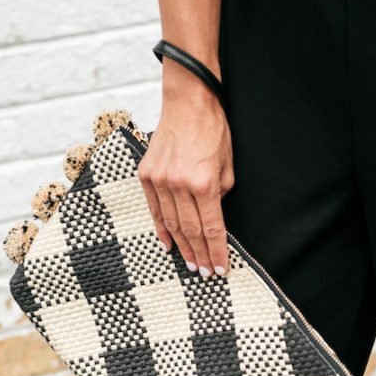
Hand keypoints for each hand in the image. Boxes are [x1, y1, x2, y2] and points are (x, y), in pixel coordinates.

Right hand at [138, 74, 234, 277]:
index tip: (221, 269)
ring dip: (182, 247)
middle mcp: (179, 184)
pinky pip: (154, 210)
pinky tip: (168, 245)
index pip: (212, 228)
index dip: (217, 252)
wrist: (188, 102)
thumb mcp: (228, 166)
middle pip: (191, 231)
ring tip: (191, 264)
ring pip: (171, 224)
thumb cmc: (213, 130)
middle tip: (206, 273)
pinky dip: (161, 229)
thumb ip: (220, 195)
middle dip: (200, 255)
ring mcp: (159, 180)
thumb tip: (212, 217)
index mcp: (204, 183)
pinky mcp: (147, 174)